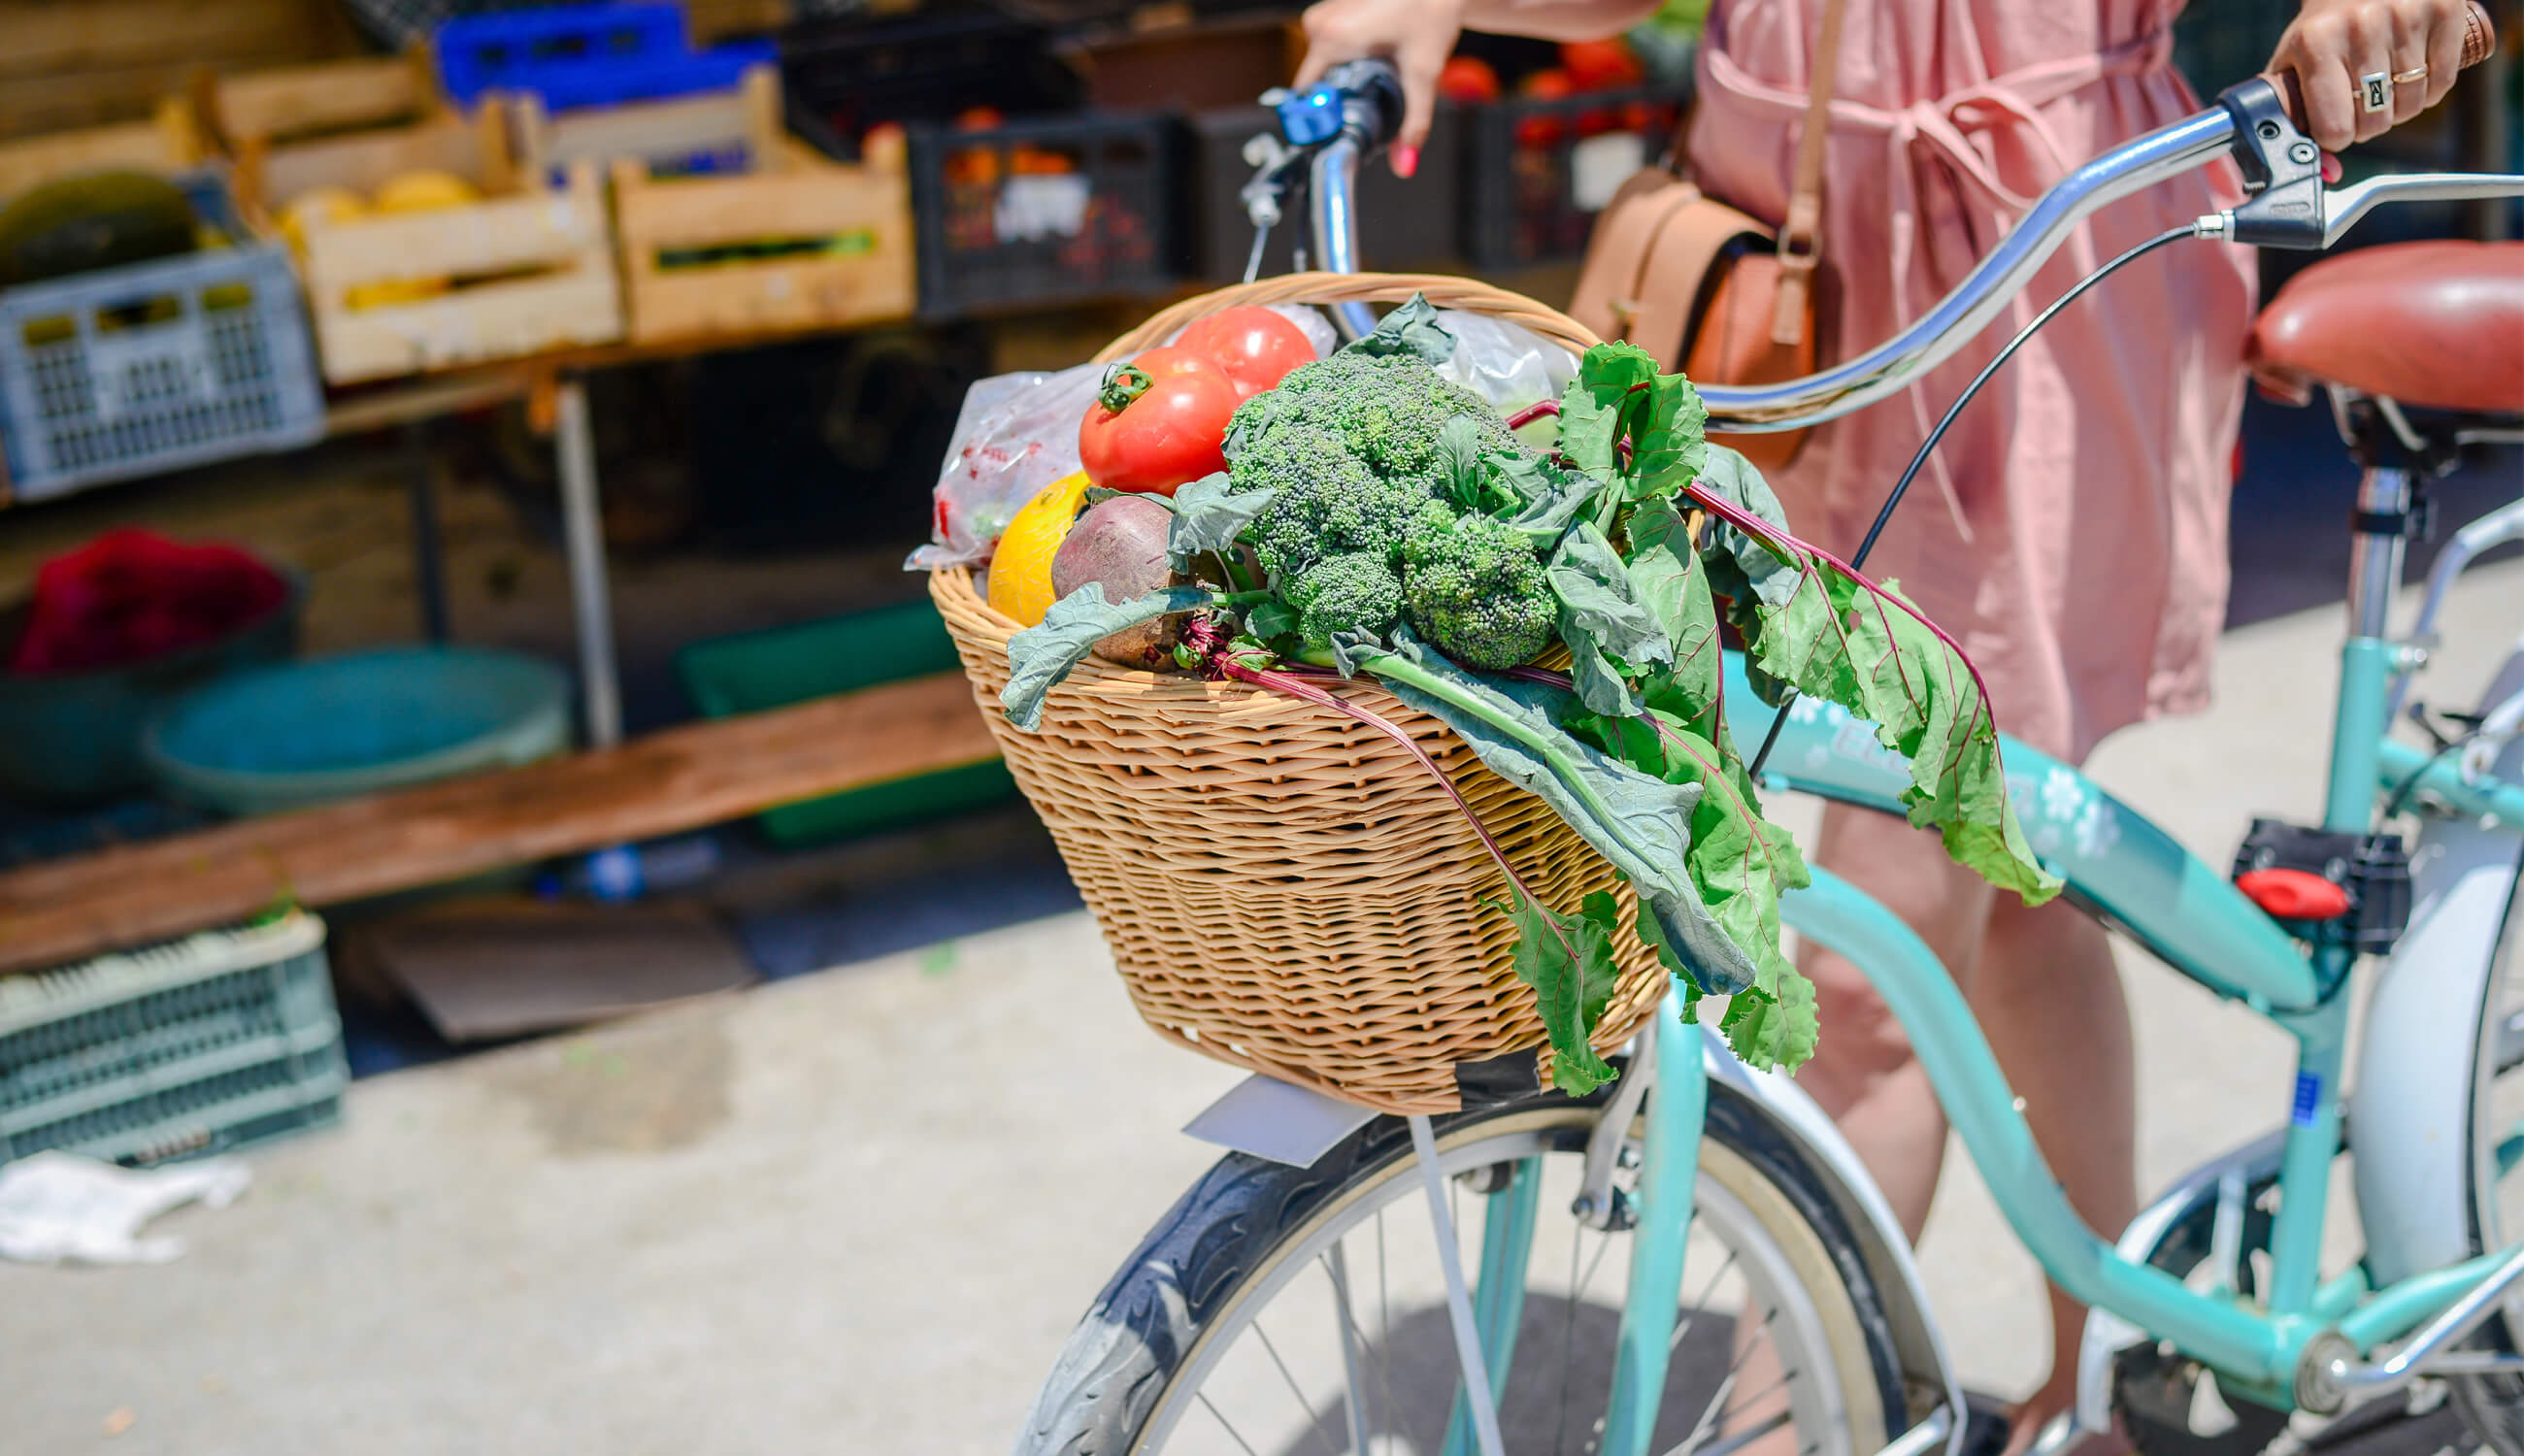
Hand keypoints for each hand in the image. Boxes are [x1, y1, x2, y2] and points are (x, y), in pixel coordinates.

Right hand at [1293, 0, 1468, 175]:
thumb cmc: (1433, 14)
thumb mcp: (1424, 74)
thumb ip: (1414, 123)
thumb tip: (1405, 164)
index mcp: (1331, 38)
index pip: (1306, 93)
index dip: (1324, 115)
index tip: (1344, 128)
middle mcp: (1319, 22)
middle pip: (1316, 79)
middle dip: (1342, 95)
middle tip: (1375, 100)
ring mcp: (1325, 12)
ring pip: (1324, 62)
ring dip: (1347, 75)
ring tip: (1380, 74)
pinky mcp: (1334, 8)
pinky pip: (1332, 44)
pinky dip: (1350, 56)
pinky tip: (1378, 55)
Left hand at [2266, 0, 2470, 151]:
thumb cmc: (2322, 30)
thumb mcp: (2293, 67)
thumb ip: (2296, 118)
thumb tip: (2328, 172)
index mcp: (2315, 43)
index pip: (2334, 128)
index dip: (2337, 137)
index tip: (2336, 127)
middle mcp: (2361, 28)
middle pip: (2375, 121)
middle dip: (2368, 125)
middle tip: (2361, 105)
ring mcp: (2405, 16)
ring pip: (2411, 105)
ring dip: (2399, 108)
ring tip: (2385, 87)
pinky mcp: (2443, 10)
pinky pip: (2443, 82)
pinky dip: (2430, 91)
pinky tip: (2413, 76)